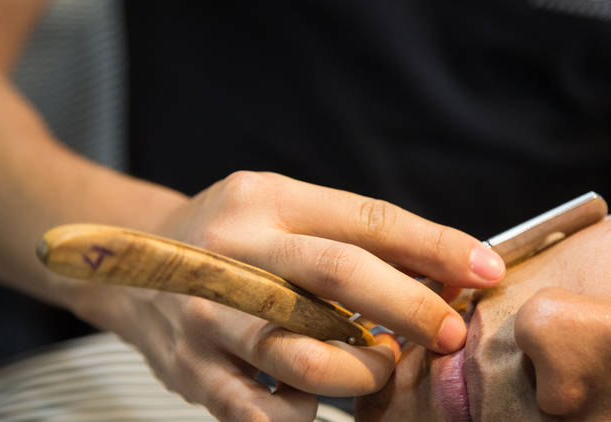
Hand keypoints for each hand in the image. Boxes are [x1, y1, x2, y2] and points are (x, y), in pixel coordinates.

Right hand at [75, 171, 504, 421]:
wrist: (127, 268)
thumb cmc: (226, 239)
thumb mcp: (281, 214)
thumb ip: (350, 238)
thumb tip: (443, 268)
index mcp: (266, 201)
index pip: (364, 219)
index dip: (432, 245)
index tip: (483, 268)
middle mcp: (232, 250)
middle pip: (337, 276)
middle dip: (410, 307)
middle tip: (451, 332)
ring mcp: (207, 313)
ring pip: (302, 351)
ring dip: (361, 369)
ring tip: (381, 367)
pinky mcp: (193, 369)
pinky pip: (263, 410)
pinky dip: (306, 414)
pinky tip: (319, 403)